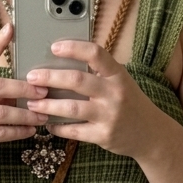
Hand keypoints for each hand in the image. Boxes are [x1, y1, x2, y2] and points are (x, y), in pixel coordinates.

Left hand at [26, 39, 158, 160]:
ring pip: (72, 108)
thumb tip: (62, 64)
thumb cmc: (129, 103)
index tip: (54, 47)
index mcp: (117, 74)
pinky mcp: (103, 136)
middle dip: (50, 78)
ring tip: (32, 104)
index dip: (73, 48)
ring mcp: (109, 116)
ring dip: (48, 106)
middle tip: (31, 77)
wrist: (151, 134)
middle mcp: (114, 93)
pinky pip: (75, 131)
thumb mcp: (120, 82)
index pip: (95, 53)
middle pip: (77, 80)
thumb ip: (98, 73)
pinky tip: (47, 124)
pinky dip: (58, 128)